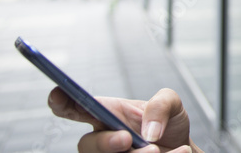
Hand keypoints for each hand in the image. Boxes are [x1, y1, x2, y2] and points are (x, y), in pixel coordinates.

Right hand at [49, 87, 193, 152]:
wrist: (183, 150)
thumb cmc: (169, 126)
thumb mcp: (172, 104)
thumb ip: (162, 104)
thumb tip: (149, 131)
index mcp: (108, 114)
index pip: (76, 108)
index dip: (62, 101)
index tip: (57, 94)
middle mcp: (103, 139)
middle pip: (86, 145)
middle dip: (105, 143)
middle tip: (128, 139)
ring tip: (158, 150)